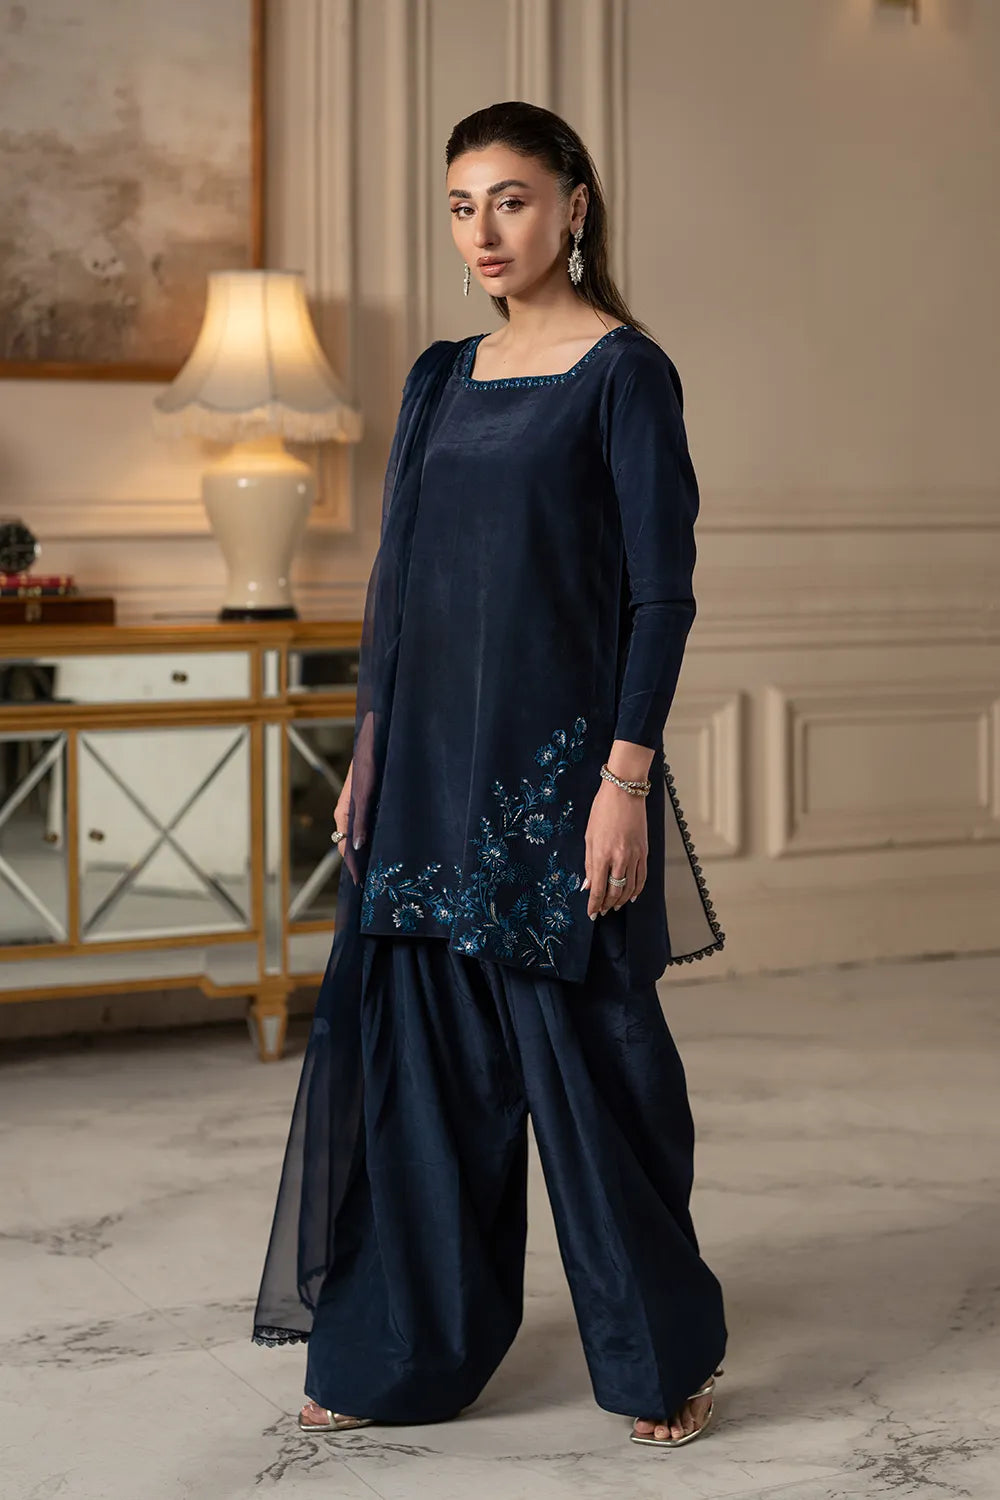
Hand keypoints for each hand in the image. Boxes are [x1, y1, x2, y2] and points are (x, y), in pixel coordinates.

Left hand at [581, 778, 647, 917]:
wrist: (624, 792)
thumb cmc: (603, 810)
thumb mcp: (589, 837)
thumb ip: (588, 863)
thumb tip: (587, 885)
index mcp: (602, 854)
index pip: (598, 889)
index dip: (594, 904)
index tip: (591, 913)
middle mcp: (620, 858)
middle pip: (614, 891)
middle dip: (607, 905)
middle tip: (602, 911)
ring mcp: (634, 856)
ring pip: (630, 888)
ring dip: (621, 900)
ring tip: (614, 906)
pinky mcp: (644, 852)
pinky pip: (642, 877)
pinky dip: (637, 889)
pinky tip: (631, 895)